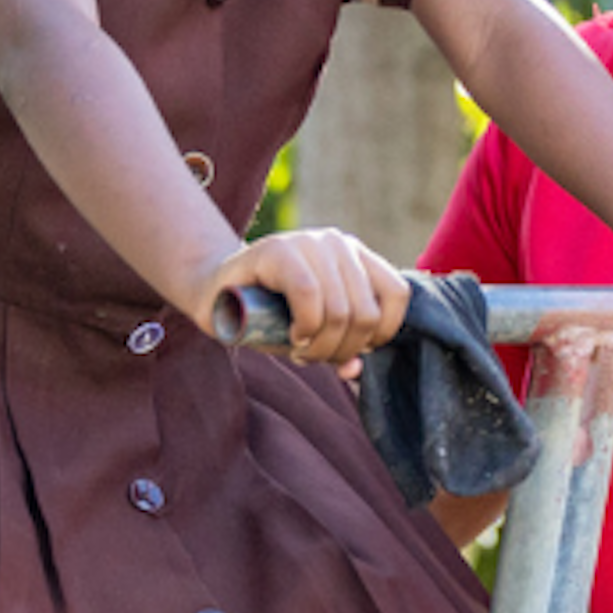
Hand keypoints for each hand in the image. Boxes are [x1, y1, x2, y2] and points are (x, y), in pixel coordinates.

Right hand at [208, 230, 407, 372]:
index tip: (354, 350)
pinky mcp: (279, 249)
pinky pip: (309, 295)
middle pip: (365, 313)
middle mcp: (339, 244)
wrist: (216, 296)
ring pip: (341, 310)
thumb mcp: (314, 334)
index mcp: (357, 257)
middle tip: (315, 357)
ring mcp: (309, 242)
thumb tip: (356, 369)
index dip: (382, 332)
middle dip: (342, 349)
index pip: (397, 293)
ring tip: (301, 350)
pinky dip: (306, 326)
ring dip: (321, 346)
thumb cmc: (269, 316)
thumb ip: (341, 347)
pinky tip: (294, 335)